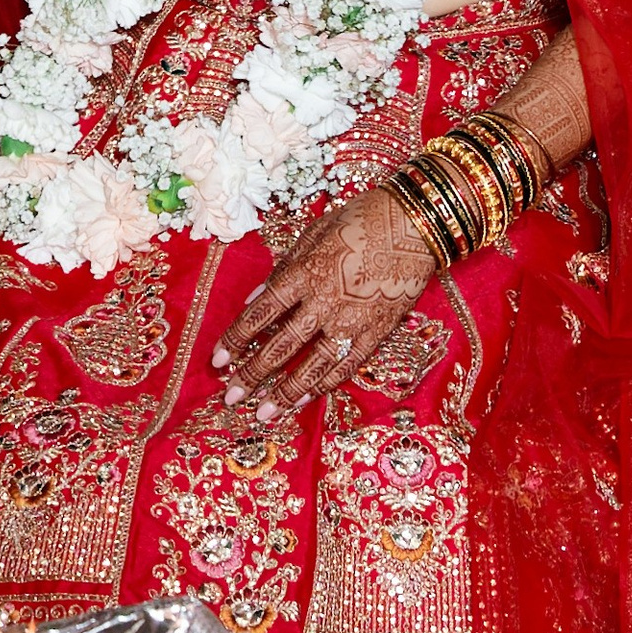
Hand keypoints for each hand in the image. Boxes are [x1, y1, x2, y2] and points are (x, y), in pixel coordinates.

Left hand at [209, 185, 437, 422]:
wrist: (415, 224)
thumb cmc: (360, 218)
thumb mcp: (313, 233)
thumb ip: (284, 268)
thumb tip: (255, 297)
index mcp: (303, 274)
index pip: (260, 314)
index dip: (236, 339)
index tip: (217, 360)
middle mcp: (324, 303)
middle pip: (280, 346)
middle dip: (252, 374)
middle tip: (231, 397)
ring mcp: (352, 321)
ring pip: (312, 365)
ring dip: (285, 392)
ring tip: (264, 414)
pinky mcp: (377, 332)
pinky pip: (346, 365)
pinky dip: (324, 384)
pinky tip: (305, 400)